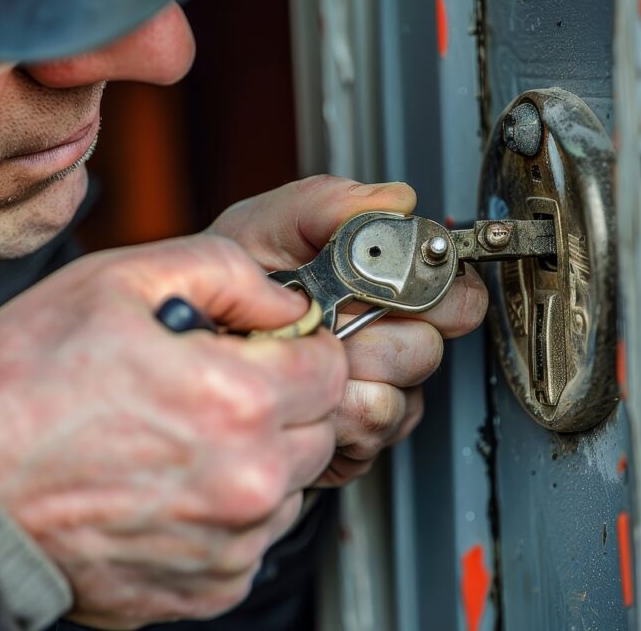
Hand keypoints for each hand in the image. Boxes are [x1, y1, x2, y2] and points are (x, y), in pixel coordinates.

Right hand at [0, 235, 347, 628]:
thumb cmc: (20, 389)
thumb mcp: (114, 283)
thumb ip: (222, 270)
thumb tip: (286, 298)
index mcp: (235, 400)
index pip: (330, 366)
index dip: (297, 346)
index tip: (260, 346)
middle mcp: (246, 482)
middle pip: (319, 429)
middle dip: (282, 401)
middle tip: (211, 388)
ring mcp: (229, 546)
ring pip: (289, 487)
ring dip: (257, 458)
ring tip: (180, 439)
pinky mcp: (206, 591)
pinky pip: (251, 541)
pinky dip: (226, 513)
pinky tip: (167, 487)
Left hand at [207, 175, 486, 486]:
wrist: (186, 343)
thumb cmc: (227, 289)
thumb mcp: (262, 229)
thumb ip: (324, 204)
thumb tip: (394, 199)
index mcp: (384, 288)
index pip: (455, 293)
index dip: (435, 288)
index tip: (399, 279)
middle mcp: (389, 343)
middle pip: (429, 348)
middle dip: (377, 333)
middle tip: (333, 317)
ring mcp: (376, 396)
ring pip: (400, 395)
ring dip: (346, 372)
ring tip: (303, 352)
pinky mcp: (355, 441)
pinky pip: (367, 428)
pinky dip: (331, 409)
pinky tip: (301, 390)